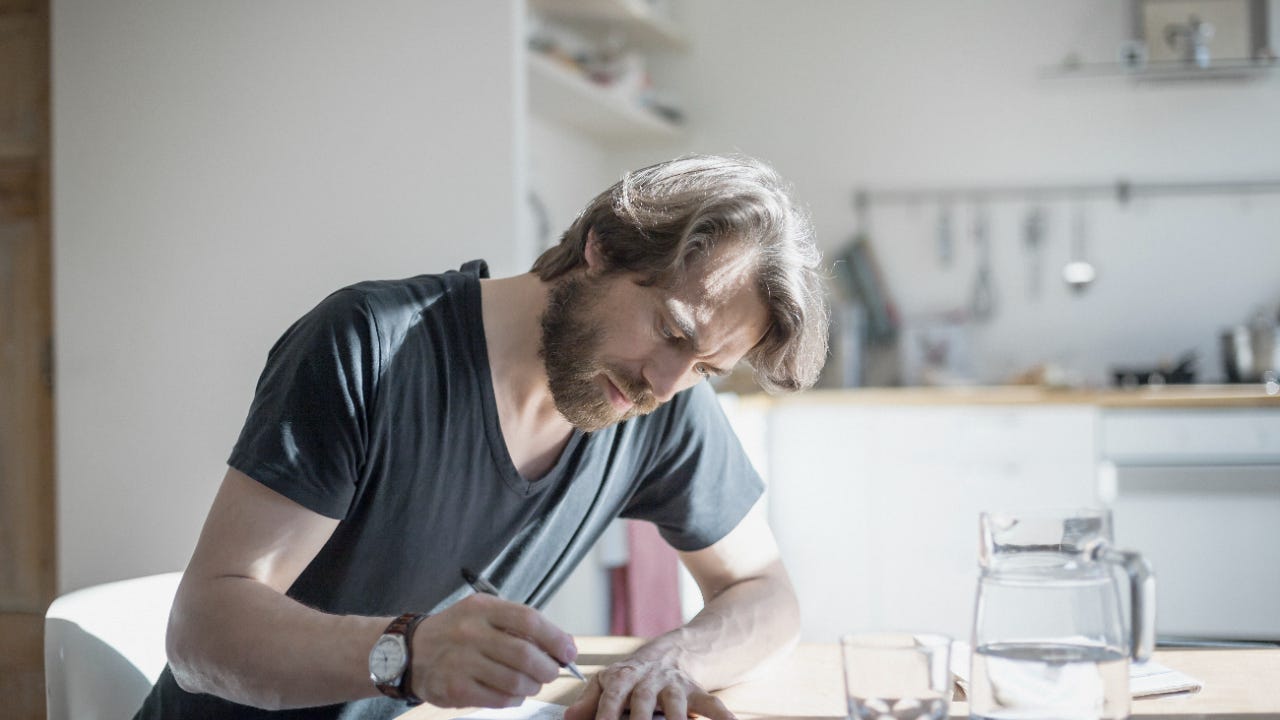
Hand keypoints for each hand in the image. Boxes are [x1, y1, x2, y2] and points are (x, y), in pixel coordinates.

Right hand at [409, 593, 577, 707]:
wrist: (411, 652)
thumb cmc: (457, 631)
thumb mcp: (484, 613)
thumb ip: (520, 625)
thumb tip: (563, 644)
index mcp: (482, 608)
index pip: (529, 620)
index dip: (556, 638)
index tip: (569, 651)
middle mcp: (470, 632)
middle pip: (525, 655)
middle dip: (548, 668)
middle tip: (551, 672)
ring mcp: (461, 661)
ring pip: (515, 681)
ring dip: (532, 686)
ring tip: (531, 683)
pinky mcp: (455, 688)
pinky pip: (499, 699)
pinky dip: (514, 699)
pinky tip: (512, 693)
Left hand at [564, 658, 734, 719]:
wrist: (669, 654)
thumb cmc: (631, 677)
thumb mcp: (606, 682)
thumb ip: (587, 701)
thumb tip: (567, 718)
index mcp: (623, 678)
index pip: (611, 697)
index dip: (605, 714)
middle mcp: (649, 680)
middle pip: (644, 702)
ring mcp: (674, 686)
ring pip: (676, 704)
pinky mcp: (696, 692)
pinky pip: (711, 704)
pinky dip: (721, 715)